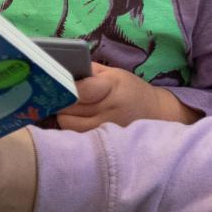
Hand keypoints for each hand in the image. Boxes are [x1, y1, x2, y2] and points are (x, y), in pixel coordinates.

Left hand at [57, 62, 200, 131]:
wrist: (155, 114)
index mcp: (112, 88)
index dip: (65, 87)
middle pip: (69, 109)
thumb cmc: (130, 90)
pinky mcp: (103, 142)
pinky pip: (76, 136)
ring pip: (69, 125)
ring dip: (63, 115)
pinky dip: (71, 127)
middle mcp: (108, 111)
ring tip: (67, 108)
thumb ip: (89, 71)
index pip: (80, 90)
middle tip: (57, 95)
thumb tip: (62, 69)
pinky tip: (74, 120)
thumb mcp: (114, 73)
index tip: (56, 82)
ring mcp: (106, 129)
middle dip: (60, 101)